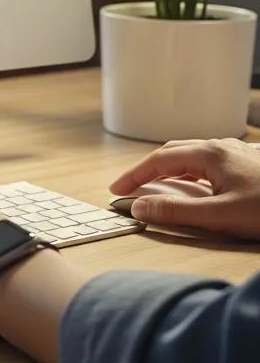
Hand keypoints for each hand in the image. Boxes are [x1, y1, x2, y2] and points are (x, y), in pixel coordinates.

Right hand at [110, 138, 259, 238]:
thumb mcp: (222, 216)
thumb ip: (177, 212)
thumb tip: (139, 207)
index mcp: (210, 153)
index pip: (159, 160)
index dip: (134, 175)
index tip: (116, 190)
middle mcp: (221, 146)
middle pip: (173, 151)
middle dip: (148, 168)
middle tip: (130, 187)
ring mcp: (237, 152)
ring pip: (192, 154)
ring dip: (169, 168)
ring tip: (156, 185)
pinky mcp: (249, 163)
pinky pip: (208, 159)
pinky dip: (190, 170)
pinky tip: (196, 184)